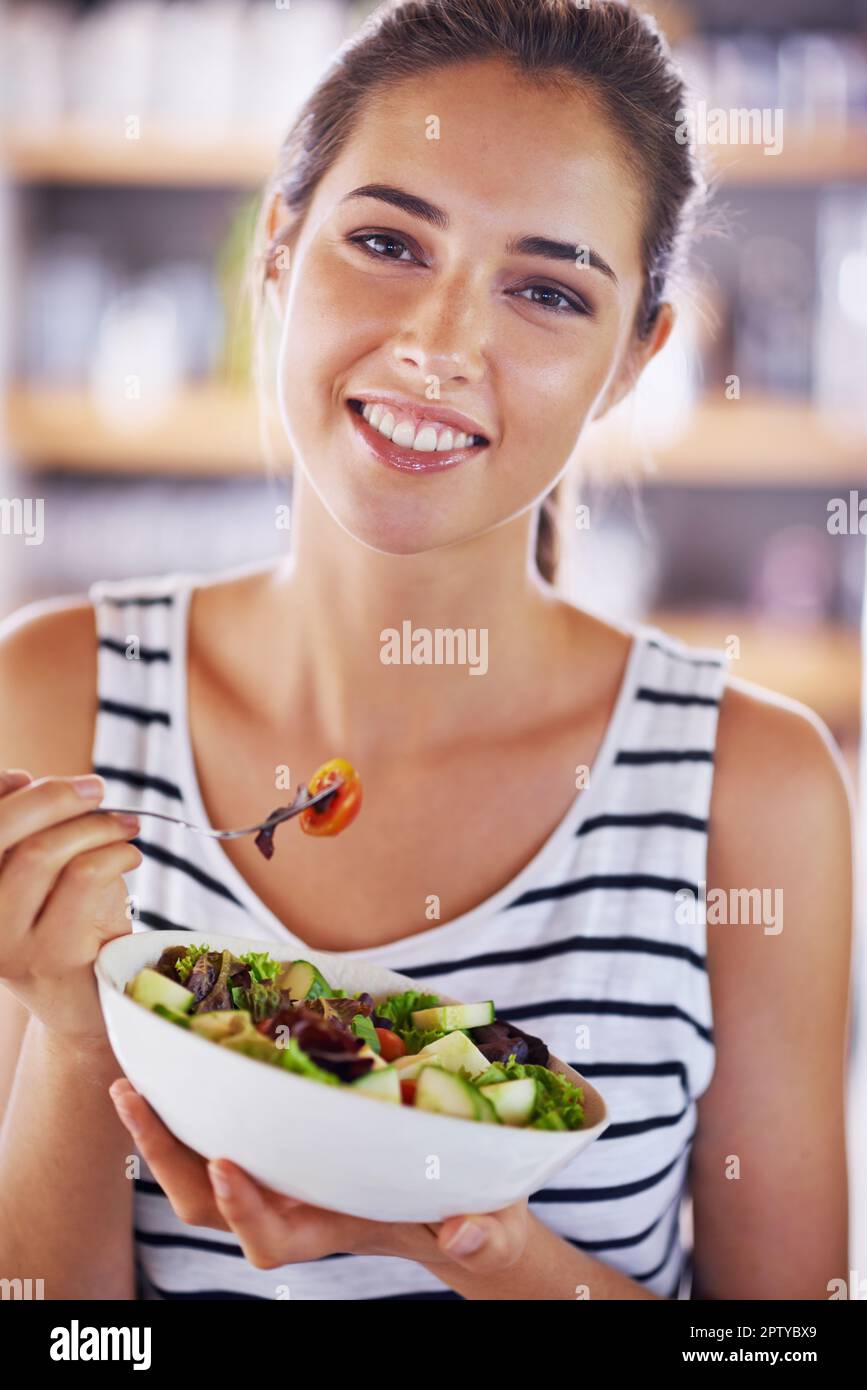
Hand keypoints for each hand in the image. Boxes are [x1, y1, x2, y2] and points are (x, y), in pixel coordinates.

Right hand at [0, 769, 141, 1044]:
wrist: (86, 1007)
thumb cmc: (64, 928)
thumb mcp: (37, 879)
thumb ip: (24, 833)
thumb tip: (20, 778)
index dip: (0, 792)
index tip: (31, 776)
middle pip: (2, 830)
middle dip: (54, 797)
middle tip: (98, 789)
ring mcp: (6, 942)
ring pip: (43, 852)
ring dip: (94, 826)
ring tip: (125, 826)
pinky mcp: (50, 956)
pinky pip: (85, 878)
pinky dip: (115, 852)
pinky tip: (130, 856)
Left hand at [109, 1077, 530, 1274]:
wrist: (459, 1207)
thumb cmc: (473, 1219)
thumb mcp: (488, 1230)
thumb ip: (482, 1236)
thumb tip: (464, 1231)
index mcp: (331, 1227)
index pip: (269, 1239)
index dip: (243, 1209)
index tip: (228, 1165)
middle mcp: (292, 1205)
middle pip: (207, 1200)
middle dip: (166, 1156)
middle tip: (134, 1099)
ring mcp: (279, 1175)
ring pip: (199, 1168)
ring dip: (161, 1130)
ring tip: (131, 1081)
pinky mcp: (281, 1141)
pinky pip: (221, 1129)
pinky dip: (193, 1102)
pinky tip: (180, 1059)